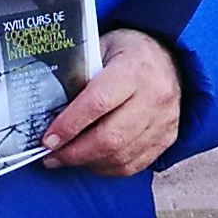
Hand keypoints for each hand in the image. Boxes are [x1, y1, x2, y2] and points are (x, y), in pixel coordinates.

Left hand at [40, 28, 183, 176]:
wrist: (169, 58)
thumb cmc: (128, 53)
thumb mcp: (101, 49)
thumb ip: (79, 75)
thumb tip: (49, 110)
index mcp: (135, 68)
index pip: (97, 103)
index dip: (69, 125)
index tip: (48, 139)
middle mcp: (154, 96)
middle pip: (109, 137)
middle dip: (74, 152)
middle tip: (51, 156)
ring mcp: (163, 120)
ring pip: (120, 156)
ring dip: (87, 163)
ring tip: (65, 159)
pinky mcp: (167, 138)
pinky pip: (133, 165)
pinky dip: (107, 168)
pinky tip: (90, 161)